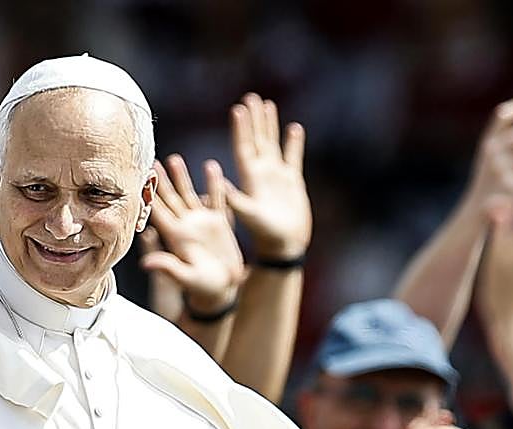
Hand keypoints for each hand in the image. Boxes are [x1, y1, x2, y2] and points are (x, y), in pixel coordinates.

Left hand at [140, 155, 243, 311]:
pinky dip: (215, 183)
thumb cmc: (202, 288)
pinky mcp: (219, 223)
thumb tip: (145, 263)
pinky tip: (211, 166)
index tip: (137, 179)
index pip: (157, 212)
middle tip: (150, 161)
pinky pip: (217, 198)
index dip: (147, 196)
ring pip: (189, 194)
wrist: (222, 289)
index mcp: (175, 236)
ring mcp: (201, 223)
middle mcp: (186, 226)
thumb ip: (167, 267)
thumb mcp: (185, 277)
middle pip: (170, 198)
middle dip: (160, 180)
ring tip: (173, 159)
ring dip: (182, 177)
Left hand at [226, 93, 310, 260]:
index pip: (244, 147)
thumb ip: (234, 199)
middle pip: (256, 140)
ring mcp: (276, 177)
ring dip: (270, 125)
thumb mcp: (247, 216)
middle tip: (250, 97)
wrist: (284, 247)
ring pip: (273, 144)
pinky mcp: (292, 182)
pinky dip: (294, 144)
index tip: (238, 109)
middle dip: (254, 120)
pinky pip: (293, 158)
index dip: (241, 129)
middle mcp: (261, 174)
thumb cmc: (264, 235)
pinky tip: (294, 129)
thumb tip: (218, 183)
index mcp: (250, 179)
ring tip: (268, 104)